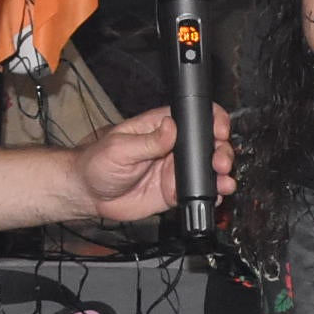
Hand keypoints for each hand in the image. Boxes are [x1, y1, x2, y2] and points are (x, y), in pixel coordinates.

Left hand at [67, 103, 234, 222]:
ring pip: (206, 169)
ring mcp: (173, 170)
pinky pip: (197, 192)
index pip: (193, 118)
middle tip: (221, 161)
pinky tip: (215, 195)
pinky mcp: (172, 191)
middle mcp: (171, 147)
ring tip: (224, 181)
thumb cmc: (98, 162)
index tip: (220, 130)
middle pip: (207, 144)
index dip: (212, 121)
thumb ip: (149, 140)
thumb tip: (170, 127)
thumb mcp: (120, 147)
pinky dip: (210, 194)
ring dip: (220, 174)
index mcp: (160, 128)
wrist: (89, 194)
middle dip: (221, 151)